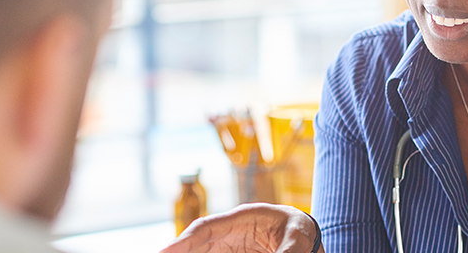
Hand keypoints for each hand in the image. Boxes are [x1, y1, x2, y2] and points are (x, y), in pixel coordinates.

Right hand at [160, 203, 323, 252]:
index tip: (164, 251)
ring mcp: (227, 244)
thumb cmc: (299, 230)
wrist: (302, 234)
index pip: (207, 228)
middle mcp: (230, 230)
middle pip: (195, 242)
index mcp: (243, 217)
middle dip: (176, 251)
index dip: (184, 240)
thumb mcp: (299, 238)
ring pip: (199, 252)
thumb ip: (287, 252)